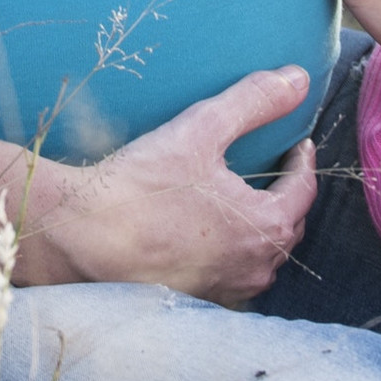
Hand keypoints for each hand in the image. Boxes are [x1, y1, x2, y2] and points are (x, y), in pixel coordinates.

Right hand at [21, 67, 317, 306]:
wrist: (76, 237)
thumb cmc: (140, 186)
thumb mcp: (202, 130)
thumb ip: (254, 102)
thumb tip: (299, 78)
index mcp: (267, 227)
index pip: (304, 191)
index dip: (302, 163)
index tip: (297, 145)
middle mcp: (255, 268)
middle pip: (288, 226)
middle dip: (287, 196)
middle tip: (276, 170)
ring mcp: (226, 291)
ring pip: (262, 257)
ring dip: (261, 230)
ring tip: (247, 203)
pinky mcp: (196, 302)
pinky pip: (231, 276)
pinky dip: (232, 254)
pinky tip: (212, 238)